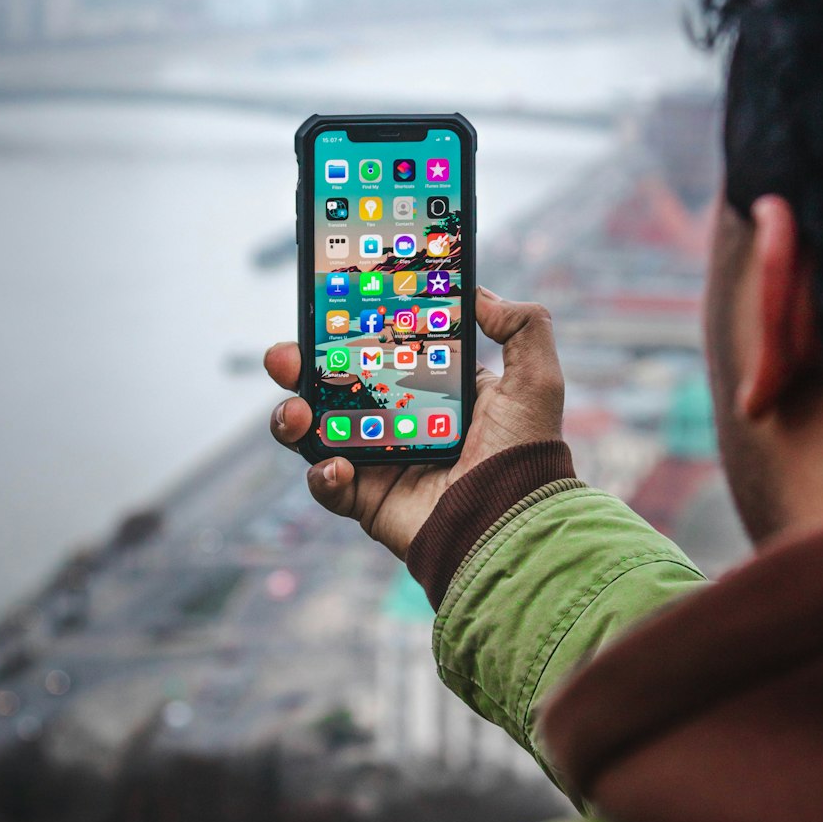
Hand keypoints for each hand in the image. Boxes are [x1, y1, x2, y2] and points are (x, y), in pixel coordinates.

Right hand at [264, 288, 563, 560]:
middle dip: (299, 367)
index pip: (377, 350)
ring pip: (314, 430)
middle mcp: (397, 421)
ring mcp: (377, 461)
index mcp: (430, 389)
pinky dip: (322, 474)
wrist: (513, 527)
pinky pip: (325, 483)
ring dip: (292, 416)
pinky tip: (338, 467)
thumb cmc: (525, 455)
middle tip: (287, 356)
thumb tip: (480, 294)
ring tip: (298, 412)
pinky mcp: (366, 500)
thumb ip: (520, 327)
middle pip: (331, 385)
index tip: (325, 309)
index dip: (346, 331)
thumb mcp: (535, 380)